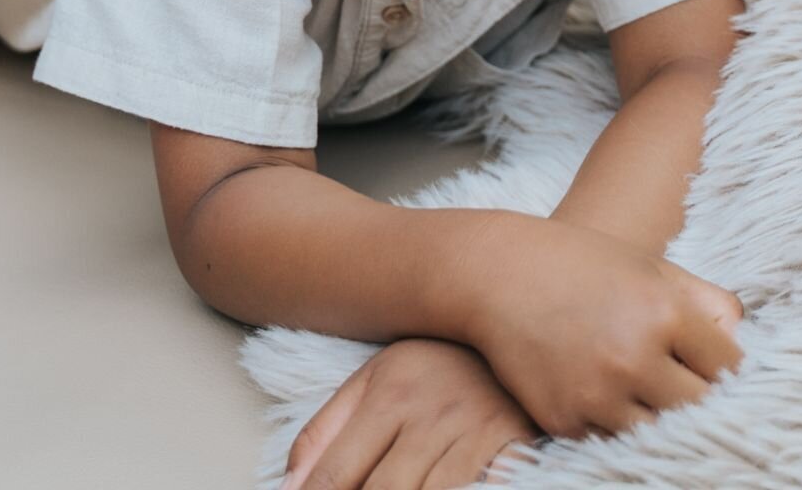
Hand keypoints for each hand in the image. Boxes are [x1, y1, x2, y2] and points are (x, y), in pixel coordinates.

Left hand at [279, 336, 544, 489]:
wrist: (509, 327)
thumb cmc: (431, 368)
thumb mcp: (372, 380)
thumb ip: (325, 430)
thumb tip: (288, 486)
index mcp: (388, 395)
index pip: (338, 474)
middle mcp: (429, 414)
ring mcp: (473, 433)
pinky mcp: (513, 448)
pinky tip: (442, 488)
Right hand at [462, 213, 743, 439]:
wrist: (494, 272)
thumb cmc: (578, 263)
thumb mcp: (647, 266)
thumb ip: (705, 302)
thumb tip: (739, 345)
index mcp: (662, 311)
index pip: (730, 369)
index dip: (726, 370)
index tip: (713, 368)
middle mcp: (633, 356)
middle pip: (702, 412)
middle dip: (698, 399)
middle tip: (684, 386)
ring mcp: (597, 395)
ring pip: (661, 437)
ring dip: (658, 419)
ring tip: (644, 392)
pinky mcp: (564, 420)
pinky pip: (610, 441)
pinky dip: (613, 425)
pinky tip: (603, 393)